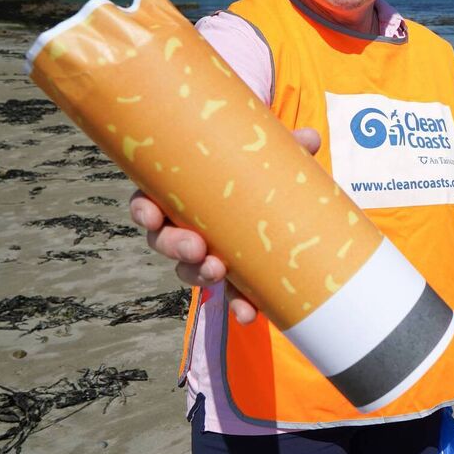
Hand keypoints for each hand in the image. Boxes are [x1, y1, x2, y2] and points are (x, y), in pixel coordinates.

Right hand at [128, 127, 321, 323]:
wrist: (278, 192)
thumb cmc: (256, 166)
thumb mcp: (266, 152)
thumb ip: (284, 143)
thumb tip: (309, 138)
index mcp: (181, 191)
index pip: (148, 201)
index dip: (144, 210)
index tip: (151, 215)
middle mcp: (185, 224)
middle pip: (164, 240)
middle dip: (175, 246)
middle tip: (196, 247)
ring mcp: (207, 252)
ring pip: (189, 269)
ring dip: (199, 274)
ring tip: (218, 270)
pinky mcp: (233, 273)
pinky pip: (230, 294)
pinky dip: (239, 304)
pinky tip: (250, 315)